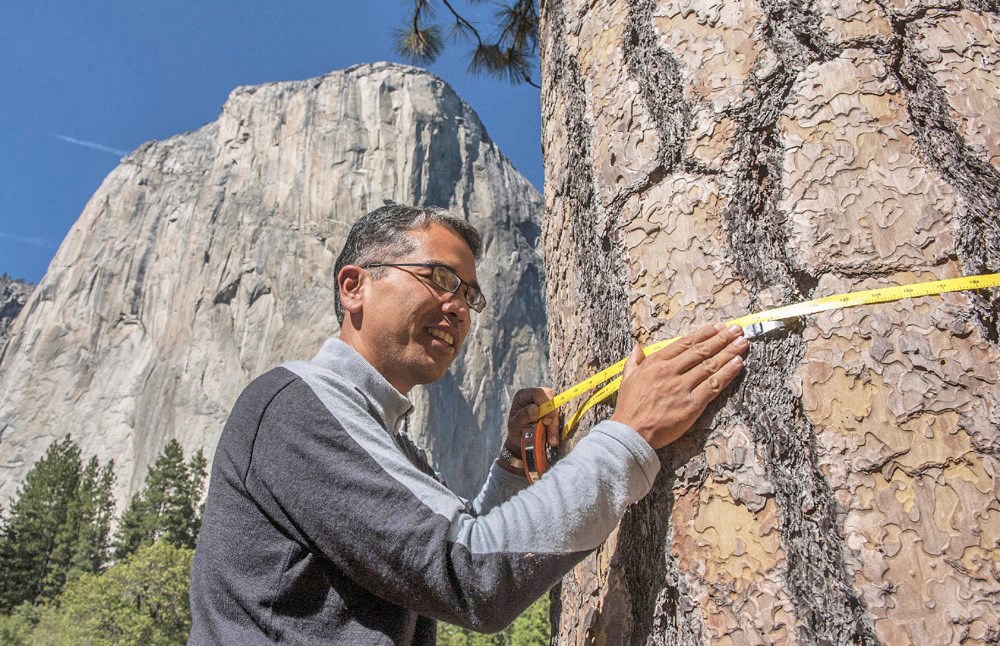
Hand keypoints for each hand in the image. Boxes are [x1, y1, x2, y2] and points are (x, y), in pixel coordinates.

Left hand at [505, 386, 558, 452]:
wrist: (520, 439)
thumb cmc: (514, 430)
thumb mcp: (514, 426)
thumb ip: (522, 416)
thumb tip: (535, 408)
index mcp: (523, 395)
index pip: (538, 393)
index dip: (545, 404)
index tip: (546, 421)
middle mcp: (535, 397)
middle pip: (551, 400)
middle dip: (552, 418)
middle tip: (550, 434)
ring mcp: (545, 404)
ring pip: (556, 411)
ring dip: (554, 427)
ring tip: (551, 441)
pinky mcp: (551, 413)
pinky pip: (558, 419)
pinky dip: (555, 430)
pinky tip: (552, 440)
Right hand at [611, 323, 746, 448]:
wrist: (631, 433)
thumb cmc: (629, 408)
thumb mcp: (626, 379)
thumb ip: (633, 362)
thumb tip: (637, 348)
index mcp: (655, 363)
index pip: (684, 343)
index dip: (703, 334)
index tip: (717, 327)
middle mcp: (670, 371)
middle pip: (701, 351)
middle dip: (721, 338)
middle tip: (736, 330)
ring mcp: (682, 387)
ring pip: (710, 365)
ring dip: (729, 353)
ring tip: (742, 343)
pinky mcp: (691, 404)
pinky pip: (713, 385)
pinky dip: (726, 374)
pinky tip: (737, 365)